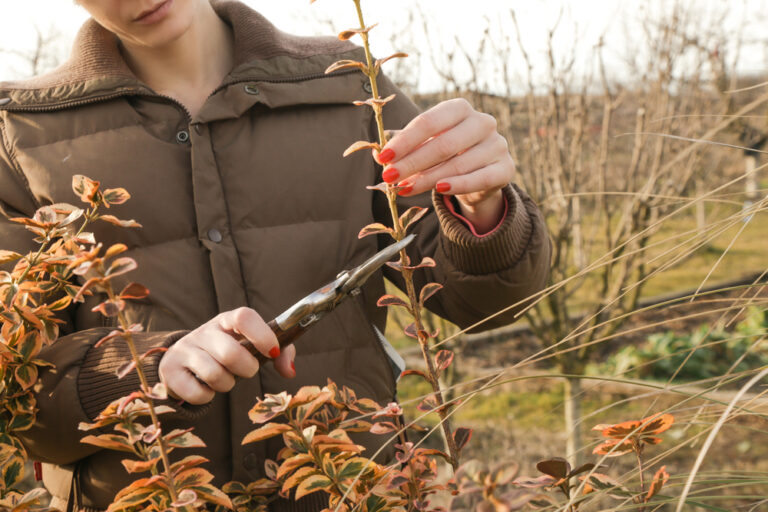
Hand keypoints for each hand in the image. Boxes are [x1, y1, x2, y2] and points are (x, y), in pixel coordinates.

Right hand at [159, 307, 295, 403]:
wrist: (183, 362)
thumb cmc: (227, 353)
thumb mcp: (251, 347)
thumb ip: (279, 354)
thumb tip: (289, 371)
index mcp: (226, 321)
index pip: (243, 317)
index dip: (262, 335)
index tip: (272, 352)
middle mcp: (203, 331)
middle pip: (230, 352)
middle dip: (247, 369)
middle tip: (247, 371)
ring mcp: (184, 350)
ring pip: (215, 375)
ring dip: (227, 384)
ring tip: (224, 378)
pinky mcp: (170, 371)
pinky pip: (198, 393)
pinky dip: (208, 397)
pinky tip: (205, 387)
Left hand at [376, 98, 513, 232]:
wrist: (482, 176)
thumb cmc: (447, 155)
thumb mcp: (425, 146)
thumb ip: (404, 148)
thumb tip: (377, 154)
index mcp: (459, 108)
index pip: (429, 122)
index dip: (404, 141)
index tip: (383, 157)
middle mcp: (482, 122)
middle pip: (442, 144)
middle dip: (412, 163)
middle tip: (389, 177)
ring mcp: (497, 144)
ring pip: (458, 164)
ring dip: (428, 179)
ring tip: (404, 189)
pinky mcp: (506, 168)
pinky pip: (480, 178)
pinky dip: (459, 185)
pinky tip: (440, 190)